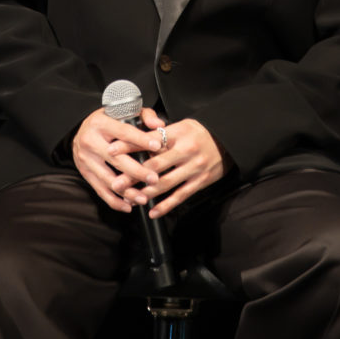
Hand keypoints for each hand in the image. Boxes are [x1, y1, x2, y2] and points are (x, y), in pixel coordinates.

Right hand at [71, 106, 166, 212]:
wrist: (81, 130)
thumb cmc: (108, 121)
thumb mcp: (124, 112)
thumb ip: (144, 116)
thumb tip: (159, 125)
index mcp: (100, 123)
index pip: (123, 132)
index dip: (141, 140)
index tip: (157, 147)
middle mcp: (90, 140)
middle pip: (116, 159)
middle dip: (137, 171)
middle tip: (154, 179)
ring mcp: (86, 158)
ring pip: (108, 179)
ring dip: (127, 191)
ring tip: (144, 198)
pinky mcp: (84, 172)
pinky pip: (100, 190)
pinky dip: (114, 201)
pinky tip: (128, 205)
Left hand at [108, 116, 231, 217]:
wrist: (228, 139)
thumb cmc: (198, 132)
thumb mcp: (180, 126)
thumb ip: (160, 135)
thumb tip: (137, 144)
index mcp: (177, 134)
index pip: (149, 140)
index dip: (129, 145)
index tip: (112, 150)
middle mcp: (185, 150)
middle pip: (154, 165)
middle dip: (133, 175)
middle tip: (116, 183)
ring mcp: (193, 167)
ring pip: (165, 183)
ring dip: (146, 193)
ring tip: (129, 199)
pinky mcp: (200, 181)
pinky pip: (180, 196)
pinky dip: (166, 206)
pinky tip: (152, 212)